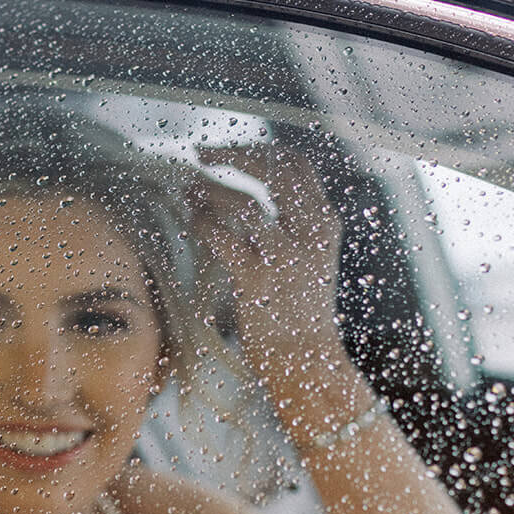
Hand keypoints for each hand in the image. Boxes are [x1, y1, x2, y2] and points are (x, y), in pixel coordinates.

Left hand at [192, 146, 345, 386]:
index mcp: (324, 224)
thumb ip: (286, 230)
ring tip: (188, 190)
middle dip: (232, 155)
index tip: (231, 150)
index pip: (297, 165)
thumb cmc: (300, 316)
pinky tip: (194, 225)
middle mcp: (310, 233)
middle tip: (200, 154)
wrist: (308, 363)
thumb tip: (239, 202)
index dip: (260, 150)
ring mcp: (285, 256)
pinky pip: (222, 238)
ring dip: (209, 190)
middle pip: (272, 171)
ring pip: (242, 203)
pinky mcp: (258, 279)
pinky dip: (202, 225)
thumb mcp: (307, 262)